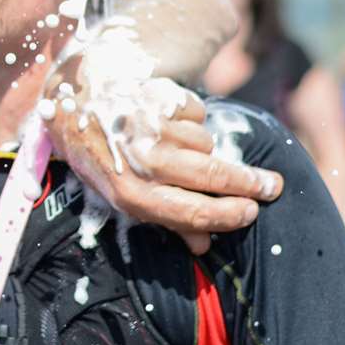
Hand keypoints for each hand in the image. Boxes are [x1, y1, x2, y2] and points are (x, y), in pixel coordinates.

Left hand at [45, 54, 282, 254]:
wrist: (74, 99)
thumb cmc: (101, 154)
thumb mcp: (120, 192)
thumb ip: (165, 219)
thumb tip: (205, 246)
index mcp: (132, 195)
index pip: (193, 214)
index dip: (229, 216)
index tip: (253, 211)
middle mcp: (143, 163)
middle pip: (212, 177)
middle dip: (248, 184)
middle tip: (271, 186)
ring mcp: (151, 128)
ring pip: (206, 143)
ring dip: (201, 145)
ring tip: (178, 142)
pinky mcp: (158, 98)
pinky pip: (197, 114)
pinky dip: (191, 117)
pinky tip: (168, 118)